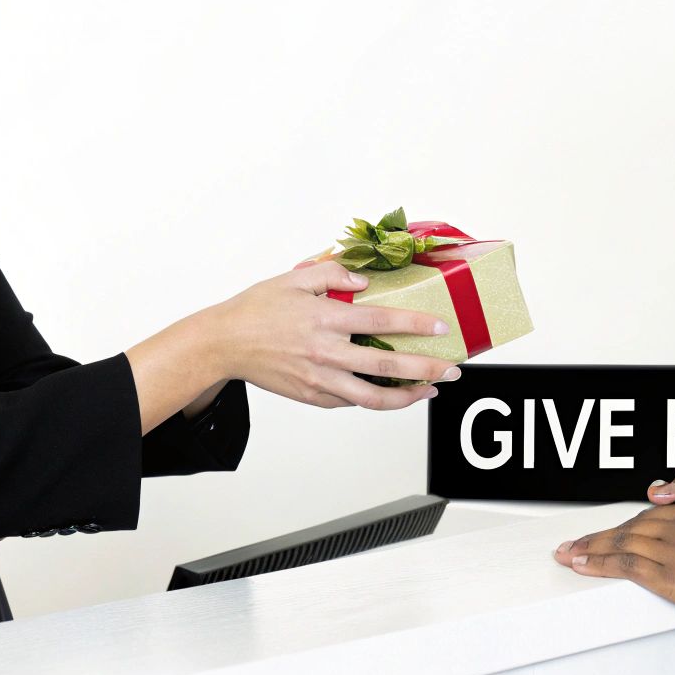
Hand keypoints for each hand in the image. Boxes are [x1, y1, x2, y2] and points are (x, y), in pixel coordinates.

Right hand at [206, 260, 459, 409]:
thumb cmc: (257, 309)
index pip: (380, 323)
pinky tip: (390, 394)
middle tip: (452, 368)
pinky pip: (349, 402)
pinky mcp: (311, 396)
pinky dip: (373, 400)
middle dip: (426, 369)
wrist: (223, 343)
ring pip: (372, 397)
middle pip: (386, 367)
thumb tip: (364, 279)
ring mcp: (319, 379)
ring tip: (430, 390)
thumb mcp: (294, 278)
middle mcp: (325, 352)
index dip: (414, 325)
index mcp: (325, 318)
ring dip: (407, 397)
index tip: (440, 327)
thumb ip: (332, 272)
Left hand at [551, 501, 674, 627]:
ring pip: (622, 543)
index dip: (627, 525)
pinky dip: (600, 564)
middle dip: (600, 535)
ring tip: (571, 553)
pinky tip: (584, 565)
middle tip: (577, 541)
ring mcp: (673, 548)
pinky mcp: (669, 575)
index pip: (652, 515)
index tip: (612, 531)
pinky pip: (626, 566)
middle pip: (631, 526)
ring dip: (591, 548)